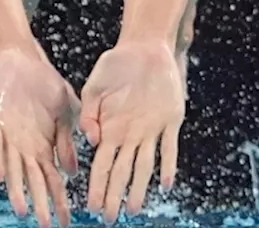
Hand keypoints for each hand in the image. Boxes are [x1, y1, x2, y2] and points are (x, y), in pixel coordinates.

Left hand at [0, 47, 79, 227]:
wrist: (20, 60)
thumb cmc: (44, 84)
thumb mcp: (66, 110)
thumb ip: (66, 141)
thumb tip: (72, 171)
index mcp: (45, 145)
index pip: (53, 178)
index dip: (59, 199)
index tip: (66, 219)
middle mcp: (26, 146)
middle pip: (34, 181)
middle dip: (40, 203)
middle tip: (44, 225)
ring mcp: (9, 136)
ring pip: (13, 169)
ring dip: (17, 190)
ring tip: (23, 210)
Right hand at [79, 40, 185, 221]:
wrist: (144, 48)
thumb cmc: (116, 65)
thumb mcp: (94, 87)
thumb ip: (89, 113)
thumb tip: (90, 140)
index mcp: (110, 129)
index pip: (102, 165)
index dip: (97, 186)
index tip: (91, 207)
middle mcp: (130, 135)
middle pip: (121, 172)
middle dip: (114, 196)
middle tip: (109, 219)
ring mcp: (150, 130)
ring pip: (144, 166)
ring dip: (139, 188)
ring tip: (133, 210)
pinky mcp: (170, 120)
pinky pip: (169, 147)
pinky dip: (168, 165)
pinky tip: (166, 183)